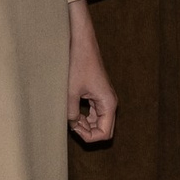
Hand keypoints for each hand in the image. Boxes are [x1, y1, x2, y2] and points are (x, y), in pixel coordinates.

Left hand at [67, 0, 116, 142]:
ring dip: (84, 125)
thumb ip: (72, 113)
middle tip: (70, 123)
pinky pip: (94, 114)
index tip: (73, 127)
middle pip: (103, 130)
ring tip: (69, 116)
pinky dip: (83, 117)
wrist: (81, 43)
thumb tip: (72, 125)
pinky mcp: (97, 94)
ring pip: (98, 123)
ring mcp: (104, 99)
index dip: (88, 137)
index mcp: (108, 103)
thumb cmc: (77, 64)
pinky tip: (71, 111)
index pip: (104, 134)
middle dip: (87, 132)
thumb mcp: (71, 92)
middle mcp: (110, 102)